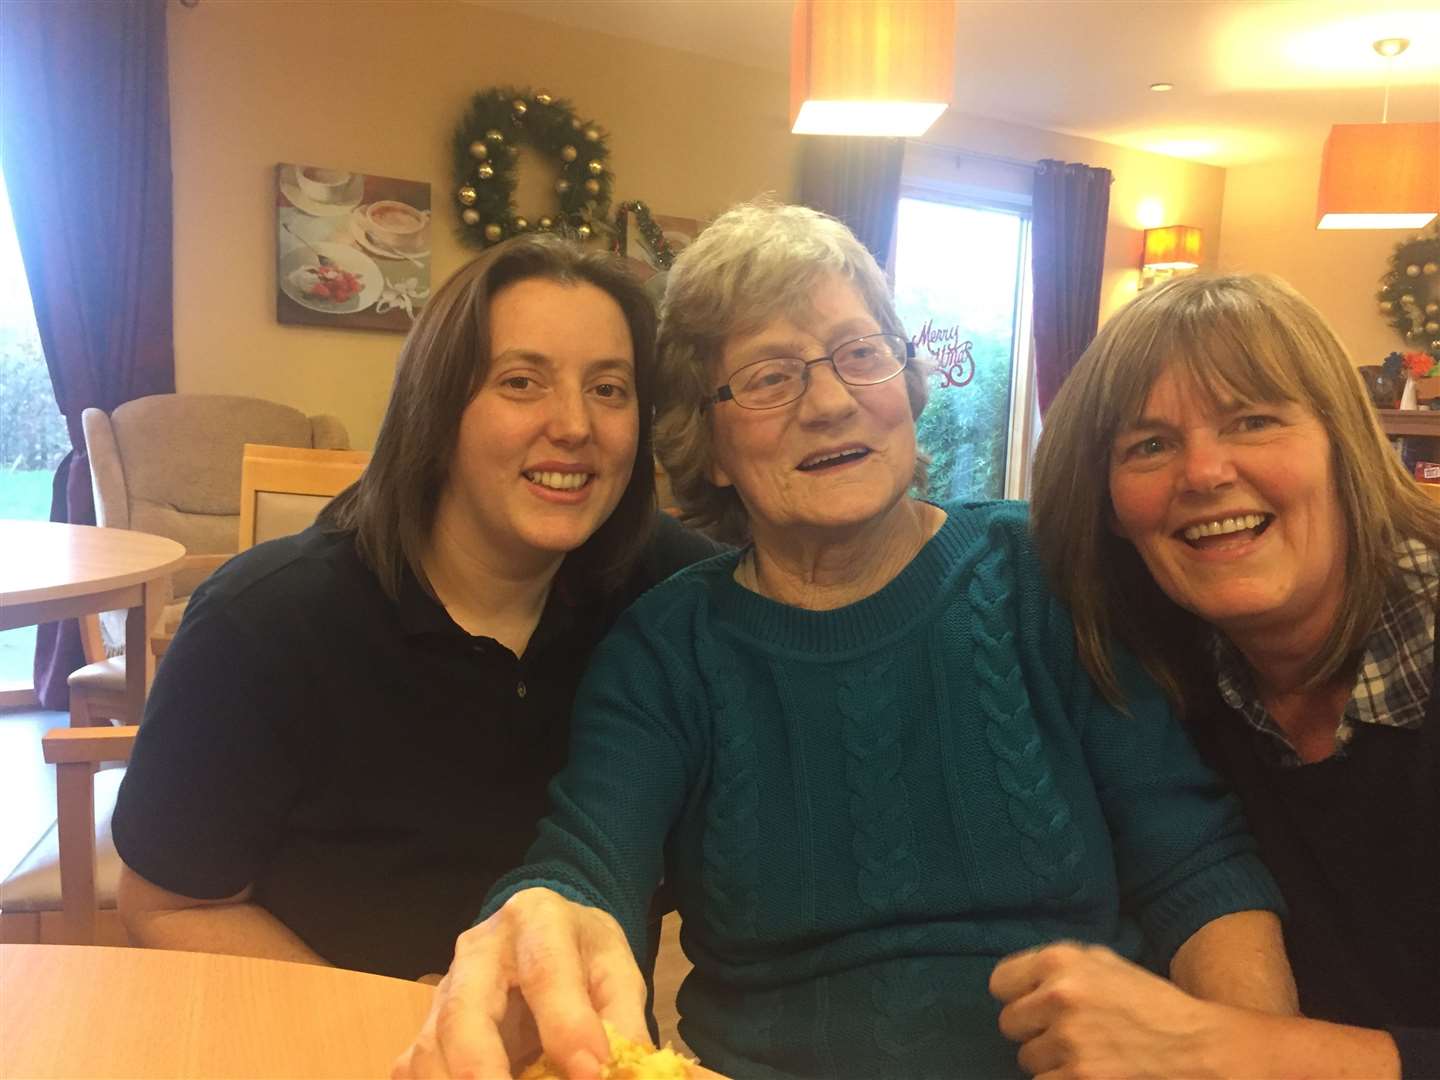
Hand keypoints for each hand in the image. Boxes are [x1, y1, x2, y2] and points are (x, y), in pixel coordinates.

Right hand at [391, 888, 647, 1078]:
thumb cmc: (582, 953)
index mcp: (535, 920)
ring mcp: (445, 988)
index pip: (546, 970)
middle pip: (465, 1010)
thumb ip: (622, 1020)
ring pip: (431, 1047)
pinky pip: (414, 1066)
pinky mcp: (428, 1026)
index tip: (592, 1071)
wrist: (543, 931)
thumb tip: (631, 1070)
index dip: (565, 1024)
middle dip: (479, 1066)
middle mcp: (478, 950)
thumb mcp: (615, 970)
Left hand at [989, 941, 1233, 1078]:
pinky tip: (1093, 1072)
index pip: (1000, 983)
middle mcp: (1059, 997)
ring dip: (1050, 1061)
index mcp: (1061, 961)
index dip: (1017, 997)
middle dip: (1034, 1032)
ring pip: (1027, 1060)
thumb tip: (1019, 983)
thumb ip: (1058, 967)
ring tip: (1087, 1054)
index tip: (1033, 1006)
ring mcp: (1068, 1041)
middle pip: (1009, 1024)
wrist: (1198, 1047)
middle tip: (1066, 1034)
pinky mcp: (1079, 1078)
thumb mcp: (1105, 963)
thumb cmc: (1150, 1003)